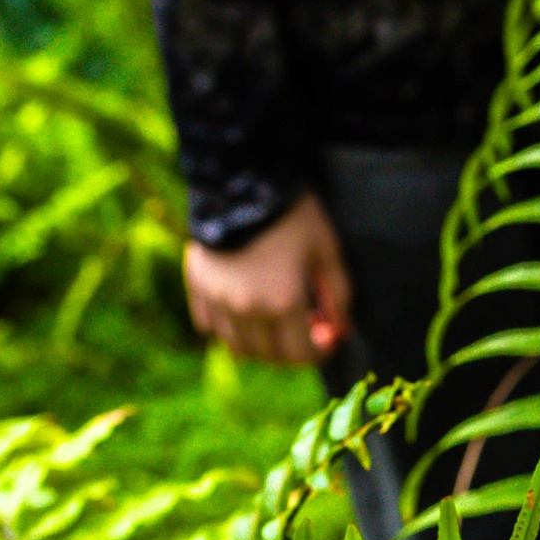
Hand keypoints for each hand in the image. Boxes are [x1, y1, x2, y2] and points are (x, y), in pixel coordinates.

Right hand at [182, 190, 352, 364]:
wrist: (241, 183)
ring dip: (256, 346)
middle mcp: (248, 310)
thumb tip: (342, 329)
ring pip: (237, 348)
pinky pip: (208, 326)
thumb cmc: (292, 216)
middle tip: (298, 334)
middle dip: (288, 351)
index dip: (317, 354)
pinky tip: (238, 312)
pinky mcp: (197, 288)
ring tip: (268, 327)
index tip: (323, 343)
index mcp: (283, 303)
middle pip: (269, 356)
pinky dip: (225, 328)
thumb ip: (338, 296)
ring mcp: (218, 301)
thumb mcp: (327, 251)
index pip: (301, 354)